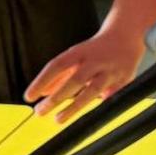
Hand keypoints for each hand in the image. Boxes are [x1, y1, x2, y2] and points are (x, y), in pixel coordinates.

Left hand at [25, 30, 145, 121]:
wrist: (126, 35)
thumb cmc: (96, 49)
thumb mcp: (75, 56)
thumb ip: (59, 75)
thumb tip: (42, 93)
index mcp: (80, 52)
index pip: (57, 66)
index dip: (41, 81)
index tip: (29, 96)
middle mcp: (95, 61)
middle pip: (75, 80)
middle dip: (56, 98)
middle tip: (40, 111)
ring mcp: (111, 71)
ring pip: (93, 90)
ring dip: (74, 107)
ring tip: (58, 119)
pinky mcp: (124, 80)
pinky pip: (110, 97)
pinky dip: (98, 106)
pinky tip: (88, 118)